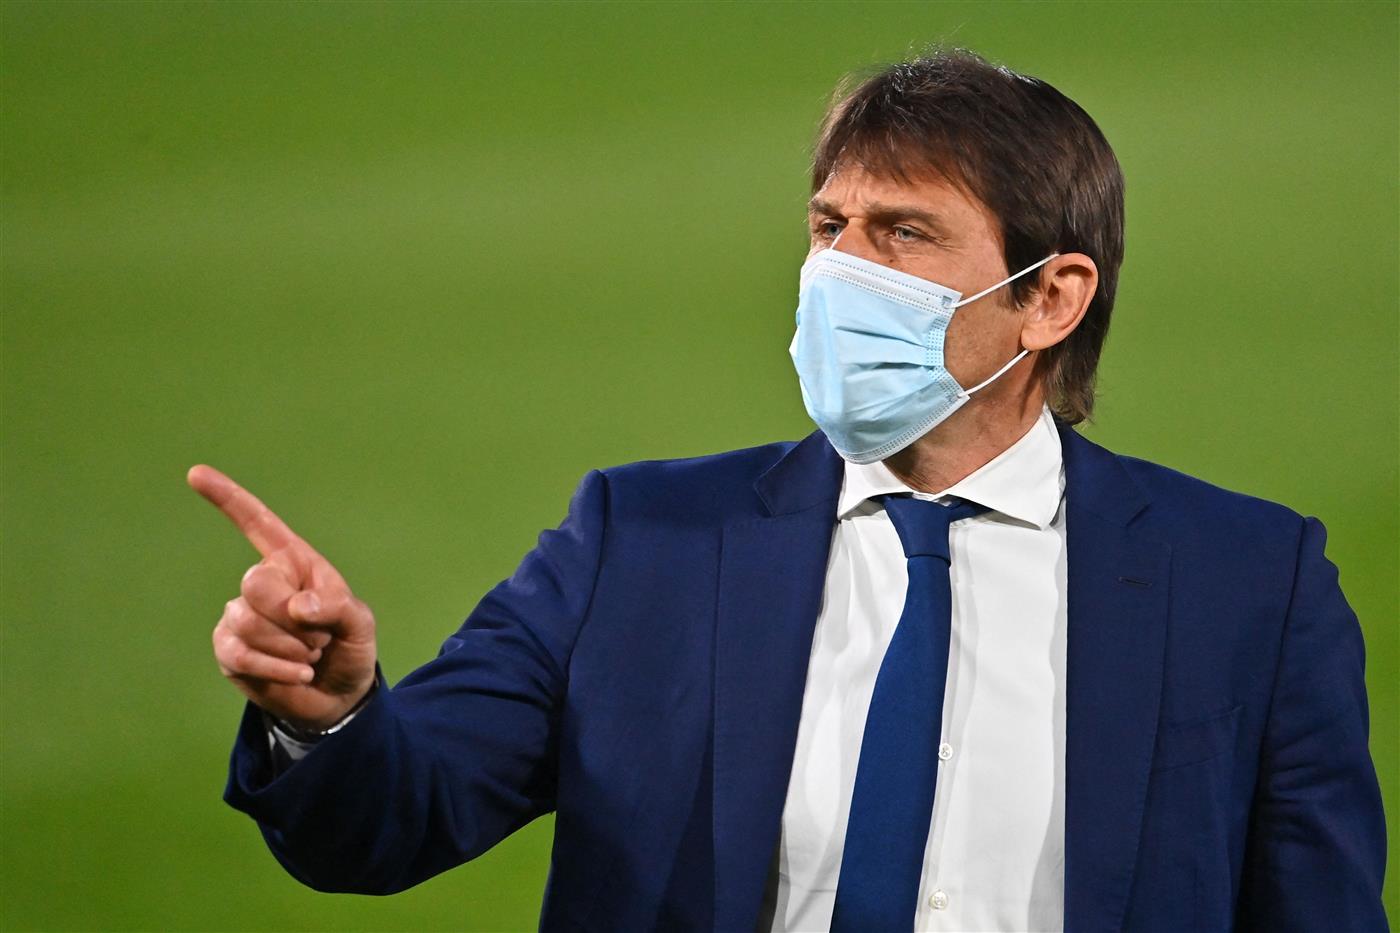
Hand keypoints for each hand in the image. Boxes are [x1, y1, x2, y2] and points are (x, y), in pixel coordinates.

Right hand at [188, 465, 377, 729]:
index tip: (195, 473)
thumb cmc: (349, 648)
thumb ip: (338, 608)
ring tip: (309, 655)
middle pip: (256, 584)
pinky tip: (299, 674)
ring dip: (290, 647)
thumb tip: (297, 608)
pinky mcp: (228, 650)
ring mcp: (240, 615)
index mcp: (295, 562)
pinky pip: (240, 653)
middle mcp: (264, 582)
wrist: (337, 696)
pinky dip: (276, 668)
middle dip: (292, 618)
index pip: (258, 523)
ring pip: (248, 622)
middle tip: (319, 637)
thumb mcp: (360, 625)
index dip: (228, 498)